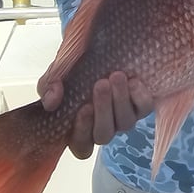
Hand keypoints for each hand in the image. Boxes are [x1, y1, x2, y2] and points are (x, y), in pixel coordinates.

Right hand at [37, 67, 152, 159]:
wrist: (99, 47)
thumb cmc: (76, 66)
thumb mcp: (58, 73)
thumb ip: (49, 85)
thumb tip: (52, 100)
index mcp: (79, 125)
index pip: (81, 146)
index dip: (82, 132)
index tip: (82, 108)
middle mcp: (103, 125)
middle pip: (104, 135)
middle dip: (103, 110)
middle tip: (100, 84)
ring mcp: (123, 117)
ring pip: (125, 123)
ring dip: (120, 100)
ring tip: (116, 76)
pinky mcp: (141, 105)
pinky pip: (144, 108)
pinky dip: (139, 96)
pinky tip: (133, 81)